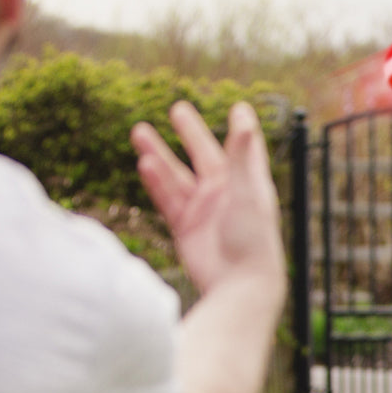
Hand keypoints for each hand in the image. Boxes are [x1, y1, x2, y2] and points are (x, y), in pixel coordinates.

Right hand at [130, 101, 285, 304]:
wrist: (238, 285)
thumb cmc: (253, 239)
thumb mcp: (247, 192)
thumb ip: (241, 155)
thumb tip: (243, 118)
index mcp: (247, 183)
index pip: (243, 148)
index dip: (241, 129)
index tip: (238, 107)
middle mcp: (225, 194)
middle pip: (204, 155)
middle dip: (190, 133)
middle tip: (177, 109)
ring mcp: (203, 210)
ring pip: (177, 176)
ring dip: (158, 154)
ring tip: (139, 131)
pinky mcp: (185, 227)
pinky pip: (167, 199)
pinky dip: (155, 183)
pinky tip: (143, 164)